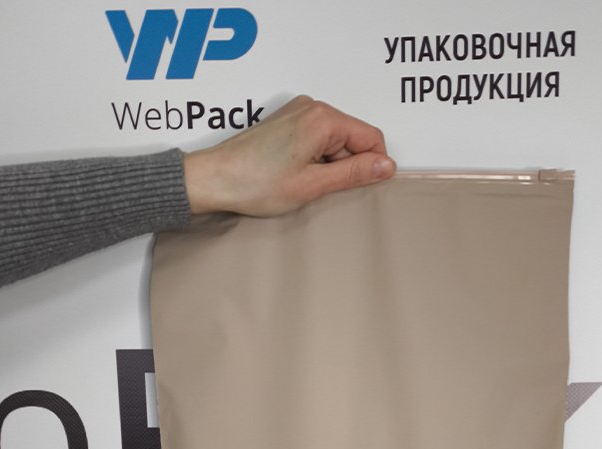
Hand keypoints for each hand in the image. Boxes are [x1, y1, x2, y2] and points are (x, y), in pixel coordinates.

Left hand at [182, 95, 395, 216]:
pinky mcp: (288, 122)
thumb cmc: (256, 183)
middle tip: (319, 188)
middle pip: (354, 138)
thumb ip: (353, 174)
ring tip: (302, 182)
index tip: (358, 189)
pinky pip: (318, 139)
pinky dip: (316, 159)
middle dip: (347, 167)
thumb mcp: (312, 185)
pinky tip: (296, 174)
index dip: (372, 166)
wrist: (215, 179)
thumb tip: (386, 166)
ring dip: (329, 165)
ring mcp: (299, 112)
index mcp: (323, 118)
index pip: (371, 138)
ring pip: (336, 141)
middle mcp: (312, 107)